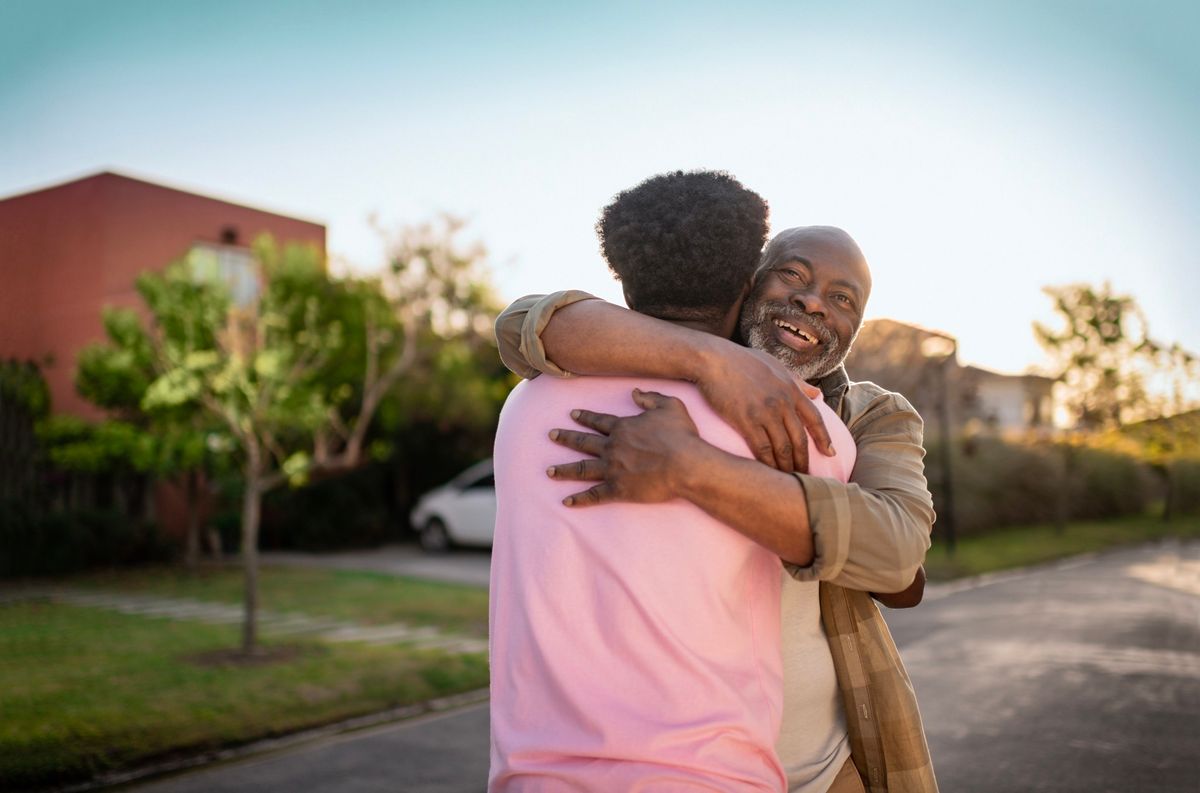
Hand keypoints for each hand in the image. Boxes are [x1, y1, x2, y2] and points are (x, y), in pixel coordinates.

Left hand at [546, 389, 700, 506]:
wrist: (686, 465)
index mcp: (623, 427)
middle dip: (566, 438)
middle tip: (551, 435)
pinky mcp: (618, 489)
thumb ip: (650, 397)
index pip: (598, 421)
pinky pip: (594, 495)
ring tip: (549, 471)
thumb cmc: (681, 435)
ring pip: (582, 468)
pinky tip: (566, 502)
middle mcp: (612, 447)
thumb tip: (634, 392)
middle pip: (583, 442)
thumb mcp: (670, 406)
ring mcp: (613, 469)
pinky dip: (579, 499)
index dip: (584, 417)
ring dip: (564, 470)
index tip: (572, 414)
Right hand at [694, 344, 834, 472]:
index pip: (815, 418)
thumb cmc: (741, 360)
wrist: (713, 359)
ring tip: (788, 480)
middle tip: (806, 476)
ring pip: (783, 448)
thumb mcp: (774, 364)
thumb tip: (817, 392)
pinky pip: (762, 449)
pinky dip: (768, 464)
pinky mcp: (746, 420)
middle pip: (800, 439)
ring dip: (787, 467)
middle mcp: (782, 402)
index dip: (824, 438)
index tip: (830, 454)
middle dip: (804, 461)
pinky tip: (768, 474)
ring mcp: (765, 412)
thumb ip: (797, 380)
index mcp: (791, 389)